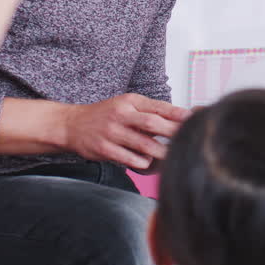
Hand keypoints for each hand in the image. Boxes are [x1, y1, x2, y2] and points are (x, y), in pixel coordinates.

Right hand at [60, 94, 189, 169]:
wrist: (72, 124)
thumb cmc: (105, 116)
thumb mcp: (125, 105)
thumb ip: (148, 111)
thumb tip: (179, 118)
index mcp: (130, 101)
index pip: (158, 107)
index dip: (177, 114)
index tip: (193, 119)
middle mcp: (121, 114)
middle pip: (153, 124)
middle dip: (172, 133)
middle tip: (186, 141)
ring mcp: (112, 132)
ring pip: (143, 144)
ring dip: (161, 153)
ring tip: (171, 157)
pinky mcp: (104, 148)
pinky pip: (130, 159)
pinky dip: (142, 163)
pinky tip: (147, 163)